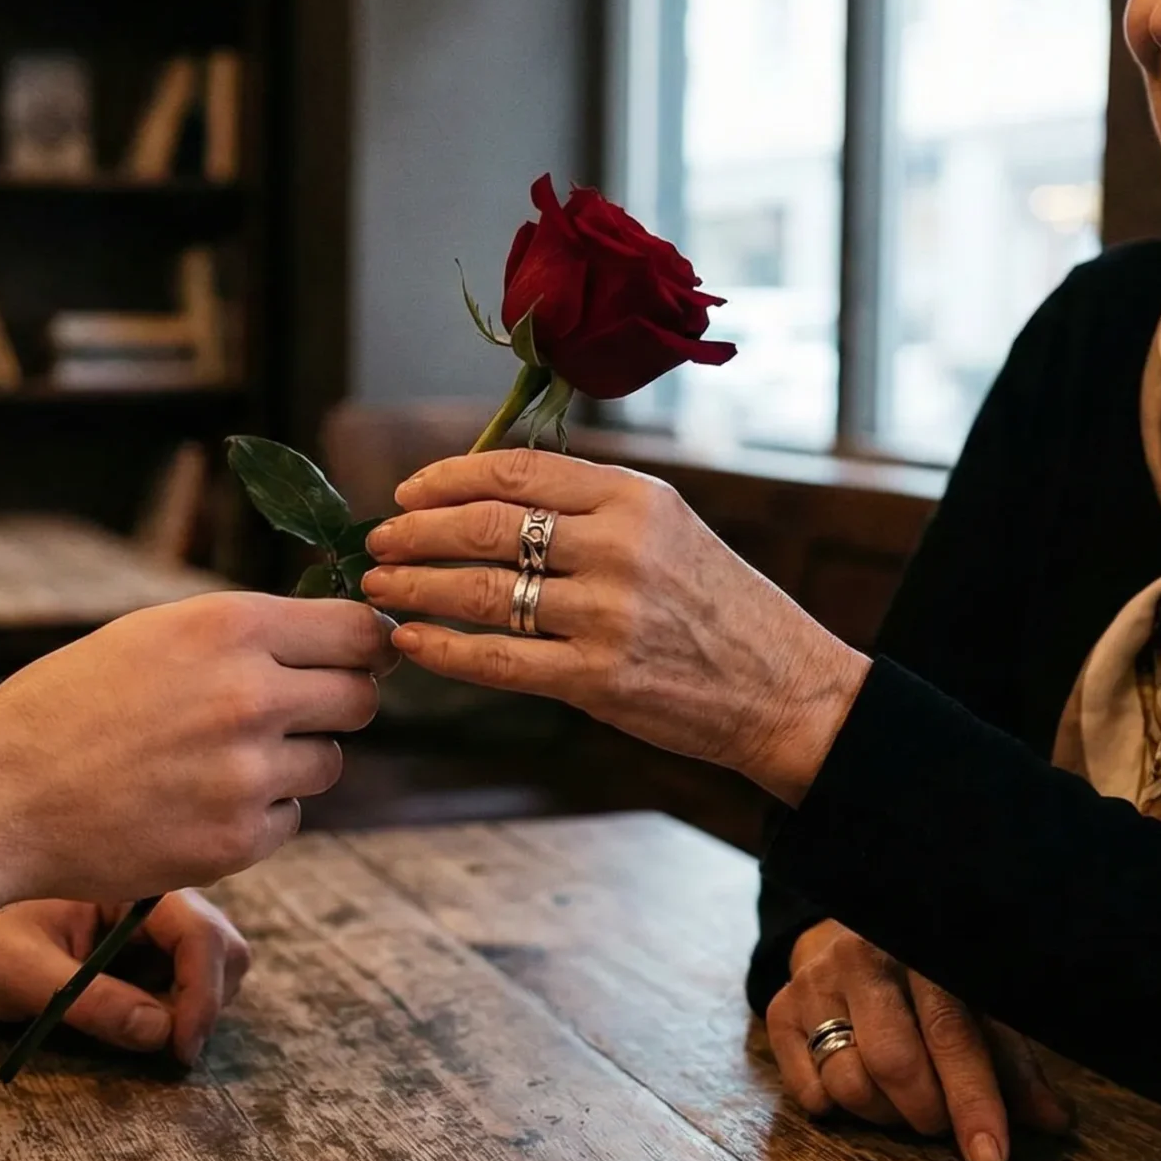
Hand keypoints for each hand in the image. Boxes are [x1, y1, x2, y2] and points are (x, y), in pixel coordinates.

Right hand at [0, 592, 392, 924]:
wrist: (1, 796)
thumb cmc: (69, 705)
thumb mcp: (155, 634)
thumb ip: (244, 635)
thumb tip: (333, 640)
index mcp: (229, 628)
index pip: (359, 631)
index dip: (363, 646)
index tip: (355, 658)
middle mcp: (250, 696)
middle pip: (359, 699)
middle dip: (334, 704)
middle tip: (287, 714)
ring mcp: (248, 774)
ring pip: (328, 763)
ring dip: (292, 763)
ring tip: (217, 760)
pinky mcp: (238, 840)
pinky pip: (289, 818)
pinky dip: (259, 814)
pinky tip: (196, 802)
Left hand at [0, 892, 250, 1065]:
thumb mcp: (21, 971)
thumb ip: (90, 1000)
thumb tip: (160, 1033)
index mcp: (127, 882)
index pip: (200, 932)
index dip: (202, 993)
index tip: (180, 1047)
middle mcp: (147, 897)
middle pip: (222, 946)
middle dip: (207, 999)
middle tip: (169, 1050)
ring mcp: (144, 924)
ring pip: (209, 964)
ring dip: (192, 1006)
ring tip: (143, 1037)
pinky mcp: (134, 950)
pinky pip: (177, 979)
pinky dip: (172, 1008)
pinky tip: (132, 1023)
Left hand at [361, 449, 868, 802]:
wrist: (783, 687)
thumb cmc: (717, 605)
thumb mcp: (667, 527)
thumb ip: (589, 507)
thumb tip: (486, 496)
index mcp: (636, 497)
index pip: (517, 473)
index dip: (447, 479)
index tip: (406, 492)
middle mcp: (621, 547)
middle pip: (487, 527)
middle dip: (416, 533)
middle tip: (377, 542)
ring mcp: (609, 615)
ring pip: (482, 592)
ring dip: (416, 589)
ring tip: (378, 589)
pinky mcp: (599, 680)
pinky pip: (499, 661)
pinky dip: (444, 649)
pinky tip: (411, 641)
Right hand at [765, 920, 1072, 1160]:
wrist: (850, 937)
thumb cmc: (930, 984)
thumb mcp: (978, 1009)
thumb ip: (1013, 1065)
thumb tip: (1056, 1124)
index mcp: (924, 951)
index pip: (952, 1035)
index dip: (973, 1102)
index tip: (990, 1158)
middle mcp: (864, 958)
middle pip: (893, 1064)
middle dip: (925, 1113)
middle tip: (937, 1120)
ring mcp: (815, 982)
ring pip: (848, 1083)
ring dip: (883, 1115)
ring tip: (899, 1100)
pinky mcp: (780, 1009)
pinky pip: (808, 1091)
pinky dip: (836, 1107)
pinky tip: (855, 1084)